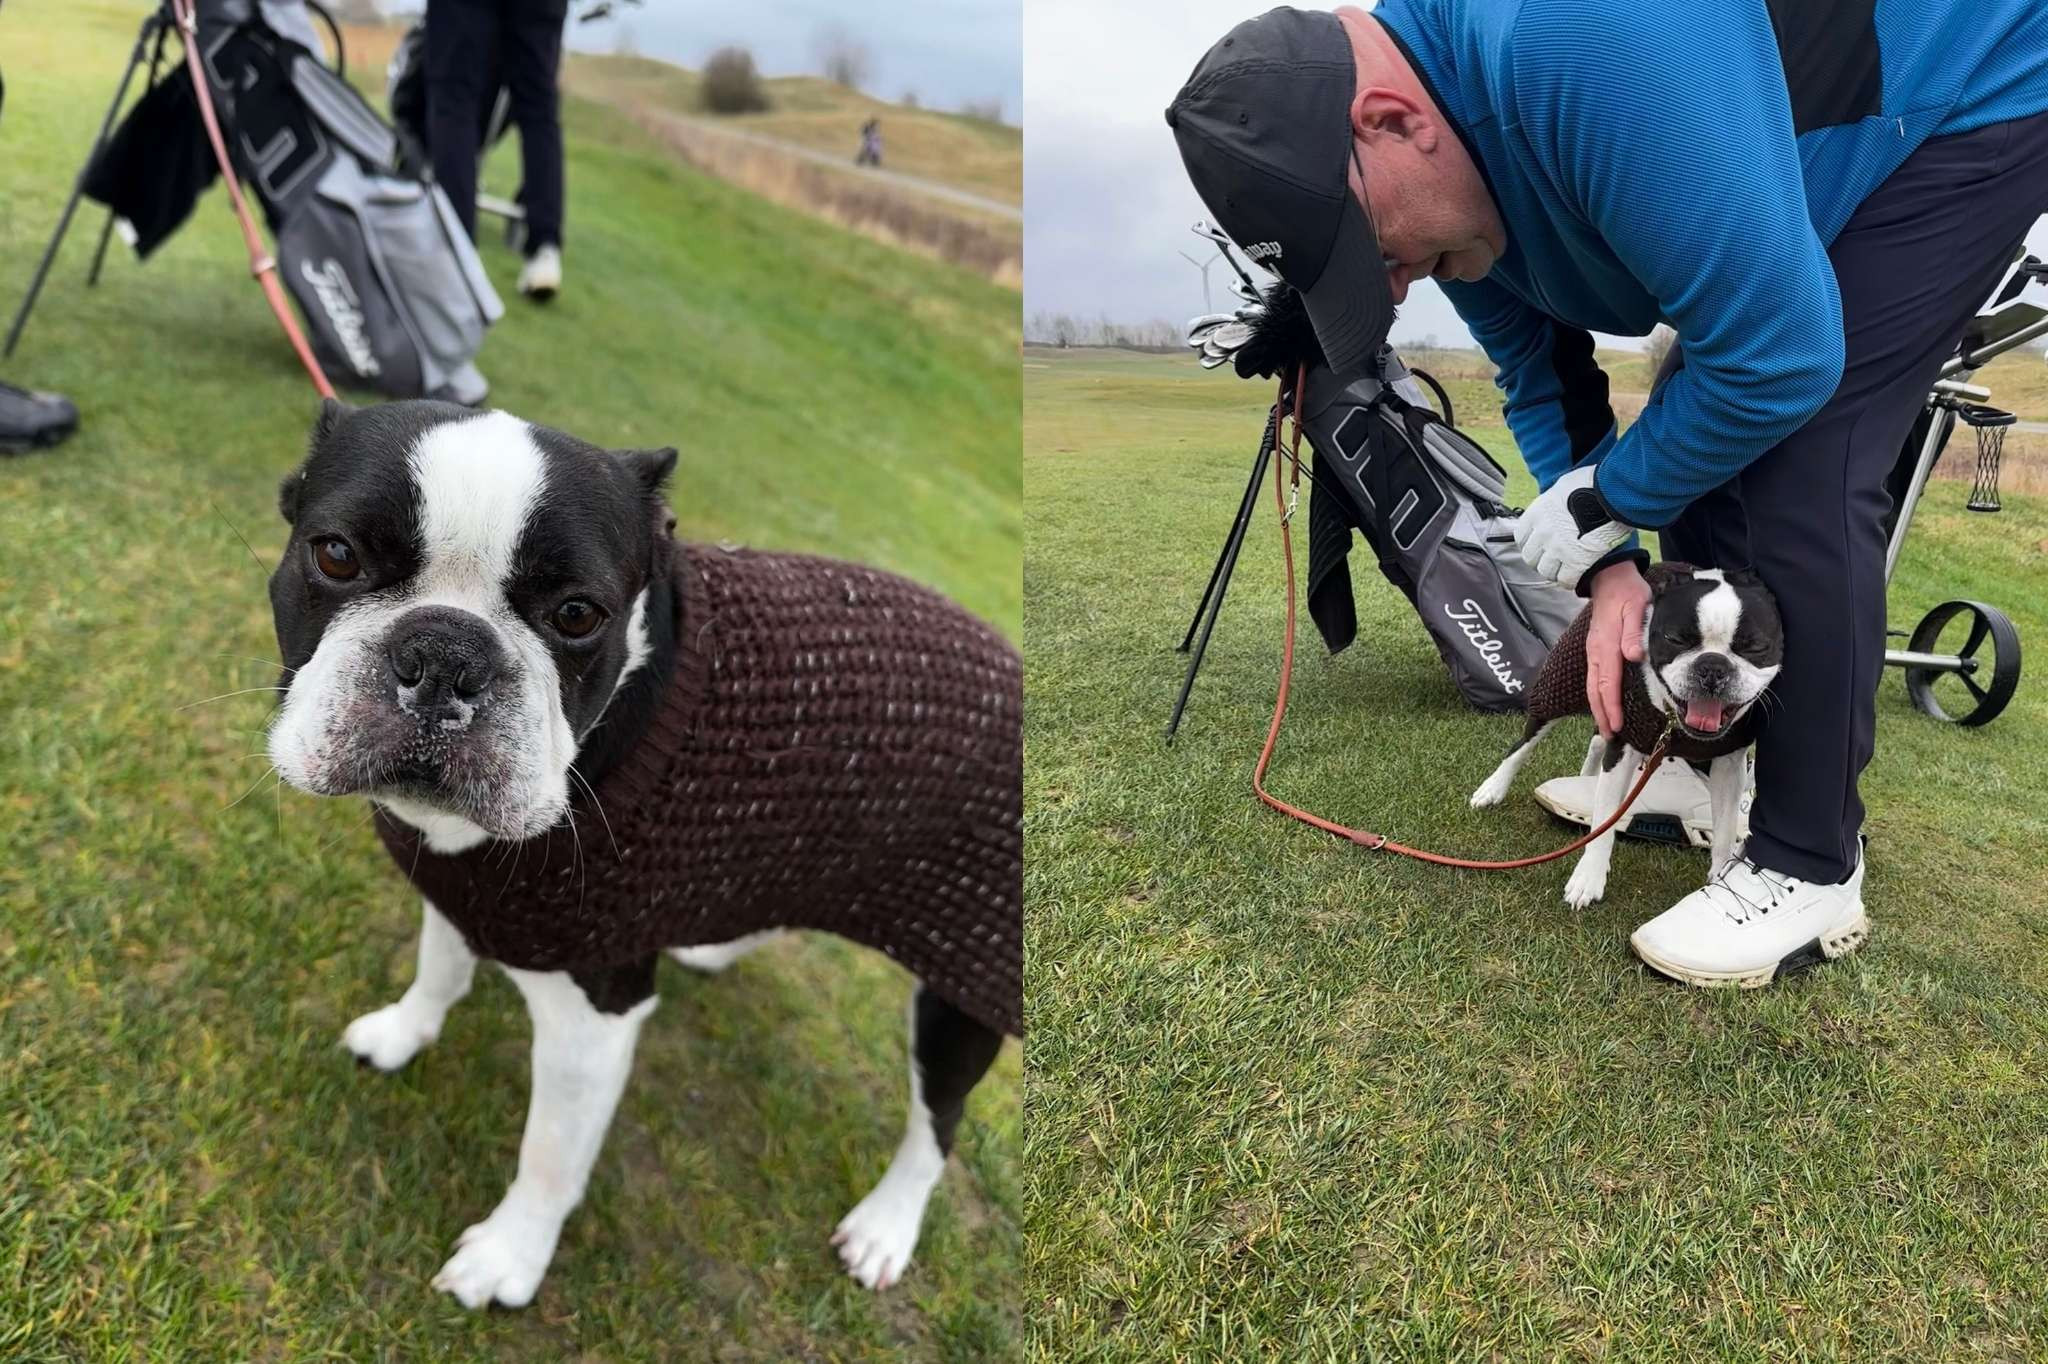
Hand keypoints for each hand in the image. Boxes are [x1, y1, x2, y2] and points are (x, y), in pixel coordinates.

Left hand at [1512, 463, 1631, 587]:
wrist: (1612, 493)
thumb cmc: (1592, 484)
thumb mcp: (1563, 486)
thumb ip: (1554, 500)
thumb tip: (1557, 503)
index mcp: (1536, 514)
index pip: (1522, 537)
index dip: (1531, 543)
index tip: (1539, 546)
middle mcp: (1542, 533)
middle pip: (1531, 557)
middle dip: (1540, 560)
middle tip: (1552, 560)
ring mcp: (1557, 549)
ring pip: (1545, 571)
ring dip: (1554, 572)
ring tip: (1563, 570)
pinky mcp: (1576, 561)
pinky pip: (1565, 579)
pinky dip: (1569, 580)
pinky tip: (1575, 577)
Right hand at [1585, 561, 1649, 738]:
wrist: (1609, 578)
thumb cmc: (1627, 593)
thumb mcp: (1636, 607)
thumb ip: (1633, 632)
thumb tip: (1633, 656)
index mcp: (1606, 646)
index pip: (1607, 683)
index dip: (1611, 707)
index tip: (1616, 726)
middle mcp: (1596, 653)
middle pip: (1596, 691)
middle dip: (1602, 715)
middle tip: (1610, 737)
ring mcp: (1593, 651)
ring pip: (1592, 686)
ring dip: (1598, 708)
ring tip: (1606, 727)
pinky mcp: (1595, 649)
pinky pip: (1594, 678)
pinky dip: (1597, 695)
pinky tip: (1603, 703)